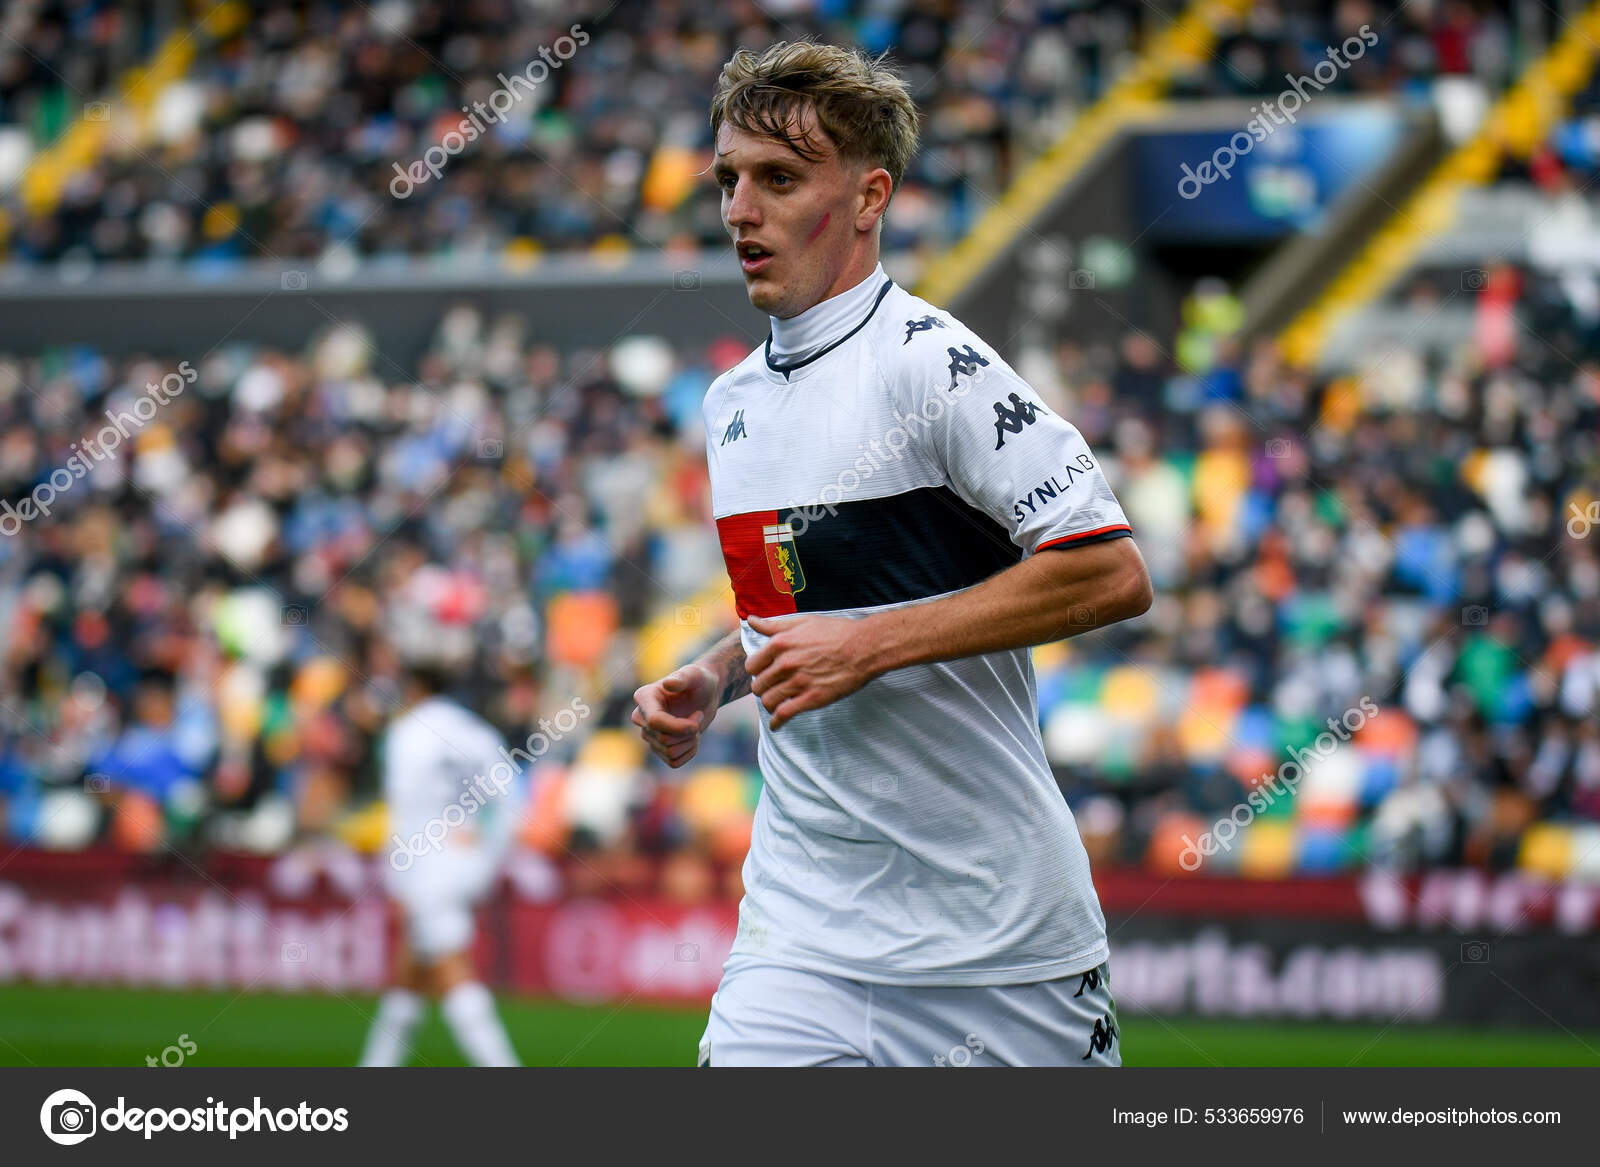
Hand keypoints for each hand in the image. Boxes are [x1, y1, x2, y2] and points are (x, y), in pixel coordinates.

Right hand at [632, 663, 719, 767]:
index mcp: (645, 697)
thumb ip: (683, 677)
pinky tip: (693, 737)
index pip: (654, 722)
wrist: (705, 694)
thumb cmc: (700, 681)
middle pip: (664, 740)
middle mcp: (641, 717)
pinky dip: (689, 752)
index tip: (698, 716)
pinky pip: (674, 762)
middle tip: (699, 715)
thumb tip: (668, 684)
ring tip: (695, 725)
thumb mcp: (695, 675)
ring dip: (690, 742)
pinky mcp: (658, 747)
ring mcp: (648, 734)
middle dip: (689, 732)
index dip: (679, 726)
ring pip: (670, 753)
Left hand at [745, 613, 873, 729]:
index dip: (757, 670)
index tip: (764, 673)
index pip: (752, 665)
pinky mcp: (811, 699)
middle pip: (758, 685)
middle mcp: (785, 664)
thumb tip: (751, 620)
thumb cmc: (836, 632)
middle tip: (773, 687)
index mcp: (780, 644)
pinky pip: (784, 714)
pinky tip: (777, 724)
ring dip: (770, 703)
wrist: (865, 648)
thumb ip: (774, 624)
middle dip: (763, 687)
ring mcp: (798, 682)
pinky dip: (777, 722)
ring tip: (776, 703)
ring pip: (768, 701)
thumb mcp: (803, 622)